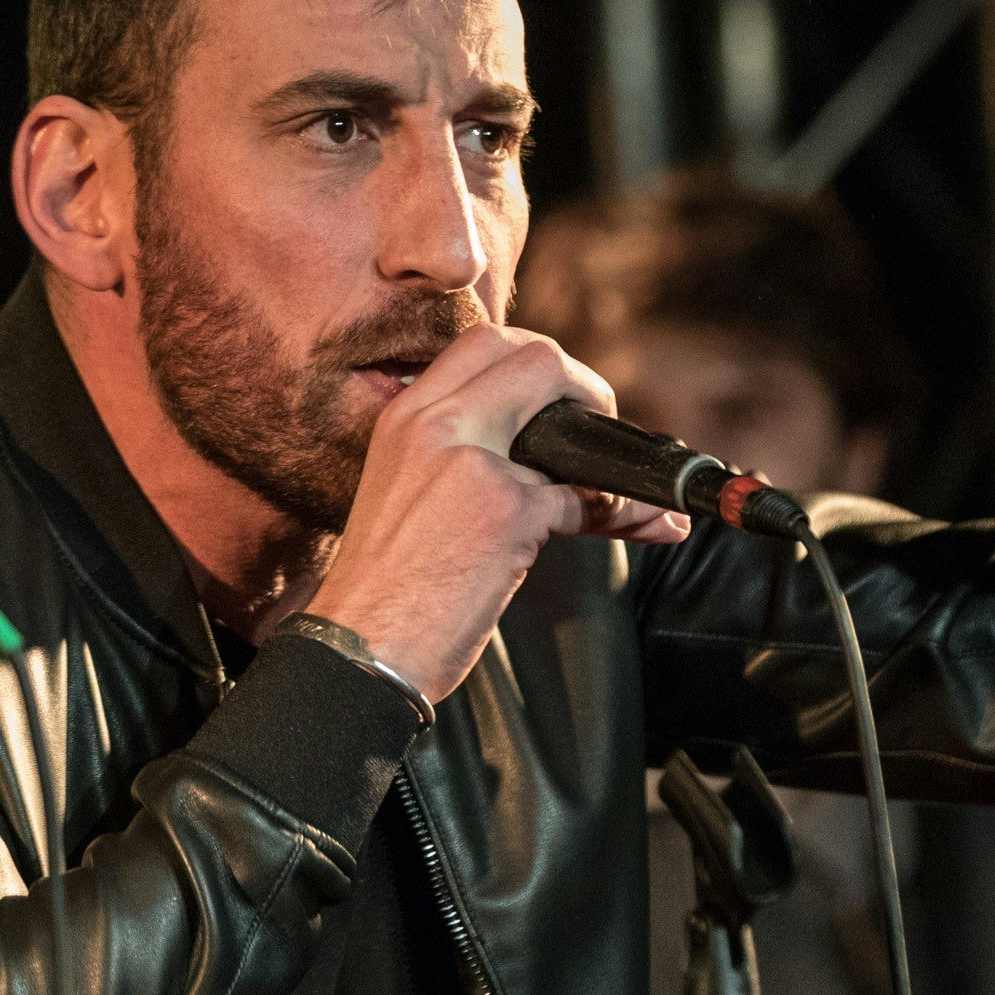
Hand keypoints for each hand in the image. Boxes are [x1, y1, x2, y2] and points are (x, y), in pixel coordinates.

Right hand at [307, 325, 687, 704]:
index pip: (484, 342)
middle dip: (584, 386)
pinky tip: (636, 527)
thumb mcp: (408, 492)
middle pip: (535, 357)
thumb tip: (545, 454)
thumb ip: (462, 455)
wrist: (358, 651)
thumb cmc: (384, 587)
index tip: (557, 402)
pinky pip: (584, 497)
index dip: (537, 363)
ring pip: (568, 417)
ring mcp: (470, 464)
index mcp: (404, 416)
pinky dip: (618, 514)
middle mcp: (432, 424)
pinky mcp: (505, 512)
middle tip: (597, 430)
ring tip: (631, 490)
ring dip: (609, 454)